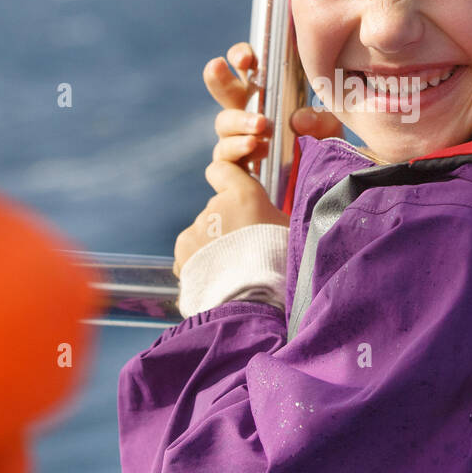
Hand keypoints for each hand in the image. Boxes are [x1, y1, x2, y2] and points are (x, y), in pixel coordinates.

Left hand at [173, 161, 289, 277]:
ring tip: (234, 270)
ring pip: (206, 232)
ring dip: (216, 245)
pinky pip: (192, 252)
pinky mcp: (182, 253)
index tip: (234, 186)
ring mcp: (195, 230)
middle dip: (230, 224)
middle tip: (247, 249)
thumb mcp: (289, 230)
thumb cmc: (280, 266)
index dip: (226, 175)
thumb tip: (269, 212)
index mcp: (244, 195)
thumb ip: (270, 213)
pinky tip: (218, 277)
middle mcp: (215, 207)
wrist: (252, 304)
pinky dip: (202, 261)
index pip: (222, 168)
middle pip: (220, 209)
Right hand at [205, 42, 342, 174]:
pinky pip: (224, 156)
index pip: (246, 66)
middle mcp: (245, 113)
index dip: (240, 55)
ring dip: (240, 121)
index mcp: (265, 94)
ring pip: (223, 123)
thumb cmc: (319, 149)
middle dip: (218, 75)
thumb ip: (320, 121)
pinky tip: (256, 148)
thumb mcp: (328, 131)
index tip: (247, 59)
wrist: (317, 190)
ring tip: (260, 125)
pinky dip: (238, 149)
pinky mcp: (234, 167)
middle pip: (222, 88)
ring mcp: (236, 139)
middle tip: (220, 67)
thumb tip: (298, 120)